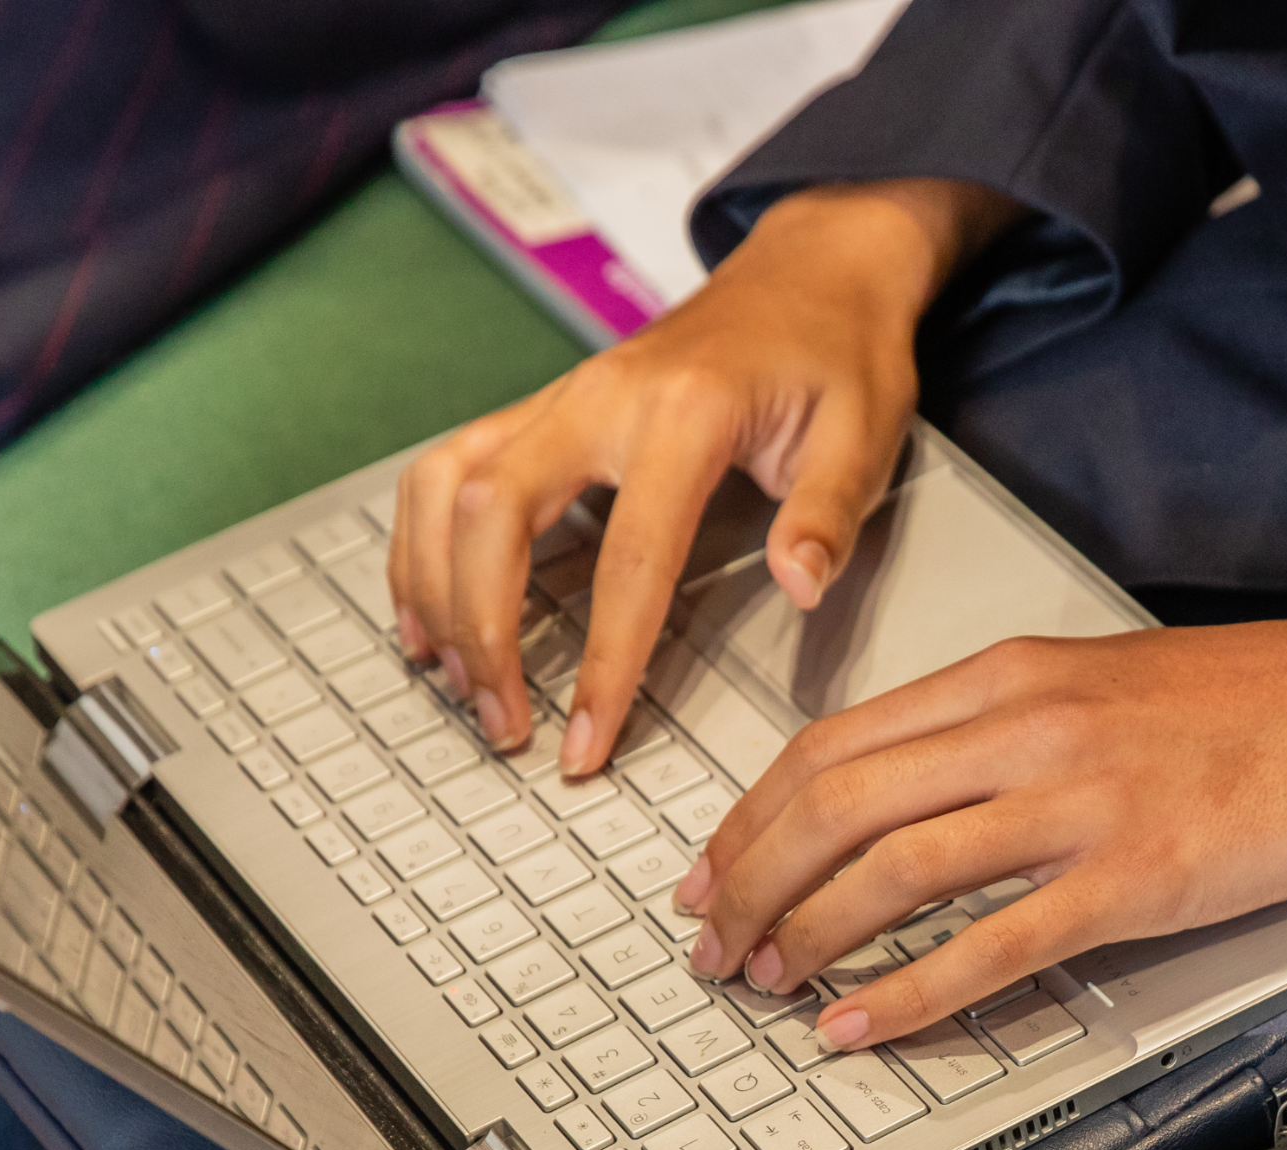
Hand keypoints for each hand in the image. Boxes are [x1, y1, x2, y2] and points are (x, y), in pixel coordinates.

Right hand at [389, 177, 1020, 764]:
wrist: (814, 269)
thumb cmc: (840, 356)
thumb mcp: (864, 433)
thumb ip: (828, 515)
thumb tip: (799, 587)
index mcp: (685, 414)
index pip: (629, 561)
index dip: (603, 664)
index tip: (584, 743)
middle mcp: (601, 398)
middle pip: (493, 514)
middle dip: (483, 629)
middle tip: (502, 724)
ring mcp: (563, 399)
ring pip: (448, 485)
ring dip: (434, 588)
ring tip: (453, 680)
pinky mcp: (546, 409)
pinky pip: (449, 470)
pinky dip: (422, 543)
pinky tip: (426, 613)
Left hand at [672, 615, 1286, 1047]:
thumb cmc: (1249, 707)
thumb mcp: (1098, 685)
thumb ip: (994, 731)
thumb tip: (900, 799)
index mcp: (1009, 676)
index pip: (835, 744)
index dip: (751, 817)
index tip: (711, 869)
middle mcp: (1026, 727)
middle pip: (837, 805)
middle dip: (751, 882)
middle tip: (712, 944)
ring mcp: (1078, 804)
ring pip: (892, 869)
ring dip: (806, 934)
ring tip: (765, 984)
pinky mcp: (1134, 879)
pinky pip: (992, 946)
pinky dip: (909, 993)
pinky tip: (858, 1024)